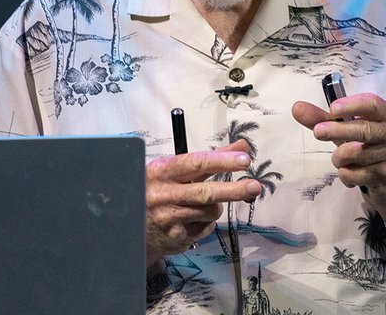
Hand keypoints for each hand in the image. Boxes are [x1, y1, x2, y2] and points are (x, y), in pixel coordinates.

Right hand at [144, 138, 261, 265]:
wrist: (130, 224)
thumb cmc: (157, 189)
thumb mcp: (175, 169)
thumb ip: (209, 159)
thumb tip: (242, 147)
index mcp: (162, 171)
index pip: (196, 163)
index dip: (222, 161)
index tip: (244, 159)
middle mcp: (164, 195)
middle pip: (207, 192)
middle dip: (234, 189)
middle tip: (254, 186)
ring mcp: (170, 219)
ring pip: (210, 211)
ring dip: (215, 206)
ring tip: (201, 203)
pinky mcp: (176, 238)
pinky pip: (205, 228)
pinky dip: (205, 222)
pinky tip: (192, 218)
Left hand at [292, 94, 385, 235]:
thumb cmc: (370, 150)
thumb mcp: (349, 132)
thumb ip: (323, 119)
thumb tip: (297, 107)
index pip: (372, 104)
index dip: (352, 105)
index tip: (332, 108)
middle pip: (363, 129)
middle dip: (337, 131)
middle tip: (317, 132)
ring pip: (354, 154)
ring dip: (338, 158)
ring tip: (341, 159)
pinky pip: (353, 173)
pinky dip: (345, 175)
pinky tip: (352, 175)